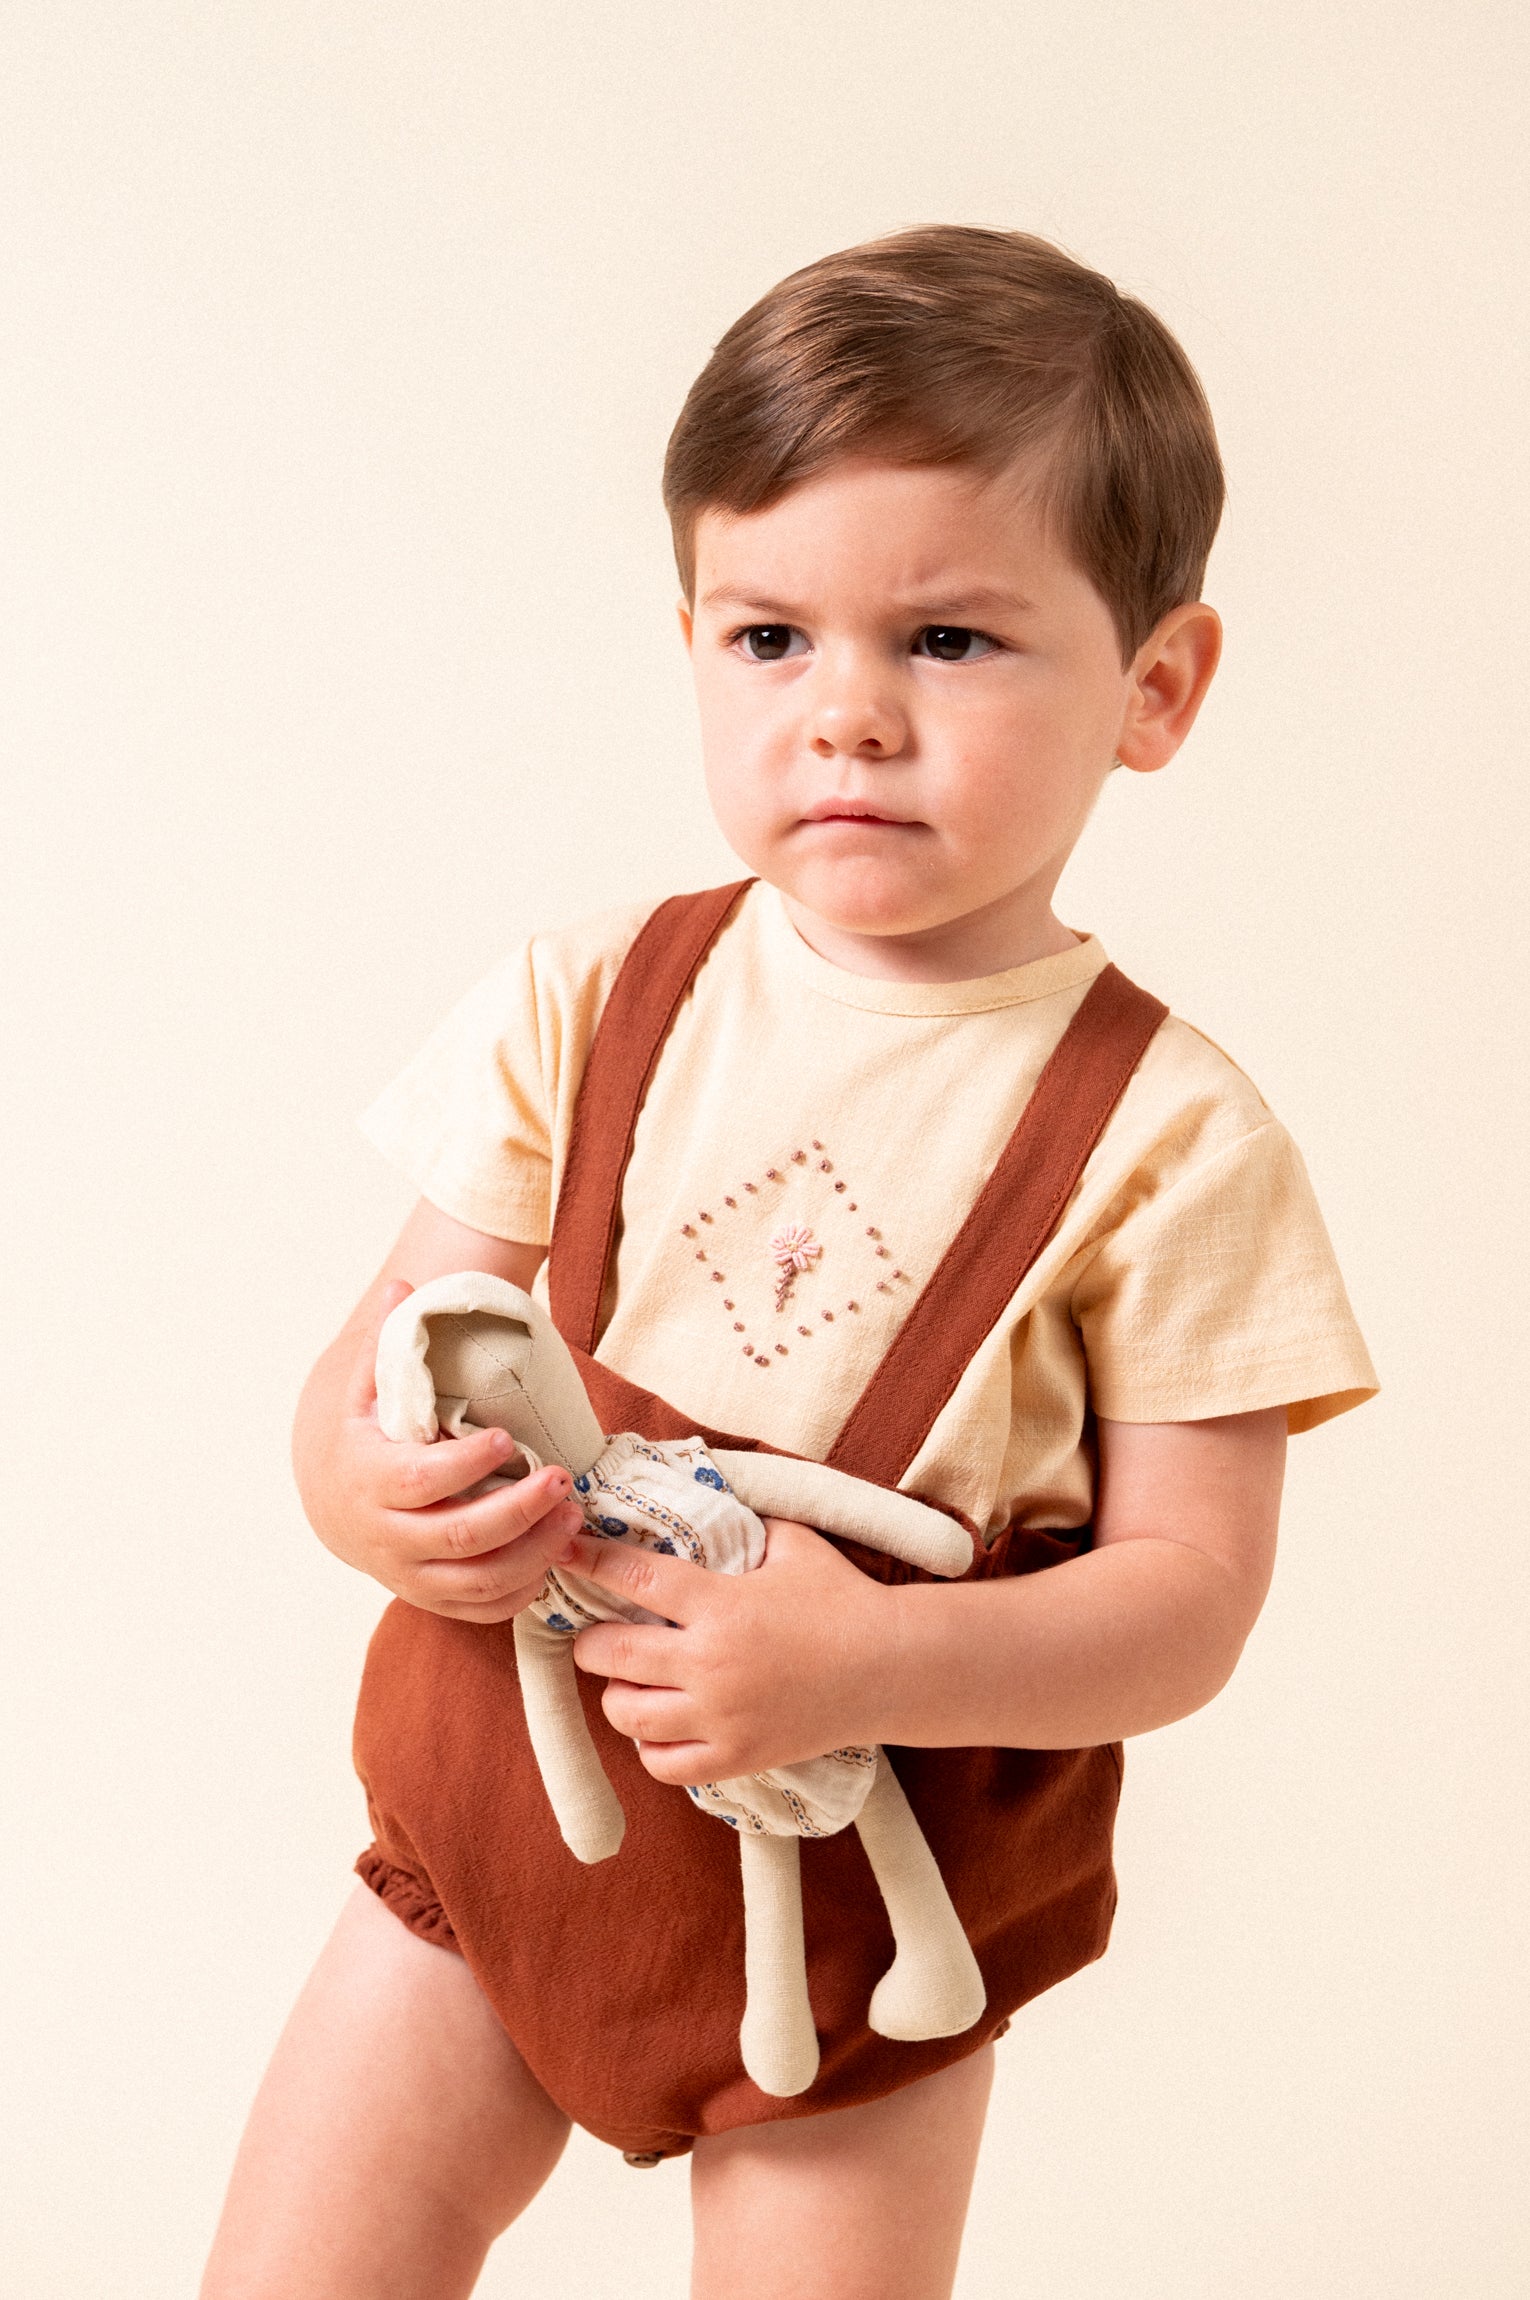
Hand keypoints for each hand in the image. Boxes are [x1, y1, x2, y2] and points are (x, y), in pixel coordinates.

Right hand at [293, 1279, 585, 1621]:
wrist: (331, 1496)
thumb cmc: (362, 1431)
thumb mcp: (364, 1384)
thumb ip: (387, 1341)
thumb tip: (402, 1287)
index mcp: (366, 1478)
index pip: (419, 1482)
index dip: (465, 1466)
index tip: (508, 1440)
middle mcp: (382, 1536)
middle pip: (456, 1538)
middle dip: (516, 1512)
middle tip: (563, 1479)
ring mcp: (406, 1575)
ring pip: (474, 1581)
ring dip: (530, 1554)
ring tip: (571, 1516)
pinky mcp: (429, 1596)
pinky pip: (479, 1608)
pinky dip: (520, 1591)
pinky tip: (552, 1554)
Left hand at [564, 1516, 890, 1783]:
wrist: (891, 1667)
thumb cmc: (842, 1599)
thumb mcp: (793, 1544)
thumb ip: (743, 1525)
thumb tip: (704, 1501)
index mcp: (723, 1604)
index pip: (635, 1579)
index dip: (591, 1563)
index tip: (565, 1554)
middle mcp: (712, 1663)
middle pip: (611, 1653)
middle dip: (591, 1641)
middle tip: (598, 1636)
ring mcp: (721, 1717)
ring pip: (626, 1713)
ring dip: (618, 1693)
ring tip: (632, 1680)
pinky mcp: (736, 1757)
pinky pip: (662, 1763)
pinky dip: (650, 1744)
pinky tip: (661, 1723)